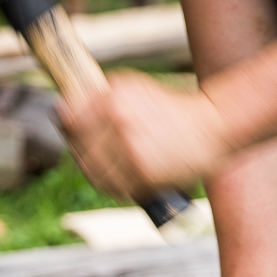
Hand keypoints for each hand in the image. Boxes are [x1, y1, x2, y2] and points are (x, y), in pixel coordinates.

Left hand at [58, 71, 235, 200]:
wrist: (213, 127)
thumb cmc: (174, 110)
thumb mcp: (138, 90)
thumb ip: (103, 97)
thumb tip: (63, 110)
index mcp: (115, 95)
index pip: (73, 117)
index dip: (68, 128)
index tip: (70, 132)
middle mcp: (120, 119)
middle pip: (80, 145)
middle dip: (81, 152)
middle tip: (88, 155)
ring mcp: (130, 147)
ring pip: (93, 169)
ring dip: (94, 173)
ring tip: (105, 170)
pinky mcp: (142, 172)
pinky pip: (113, 185)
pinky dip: (112, 187)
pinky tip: (118, 182)